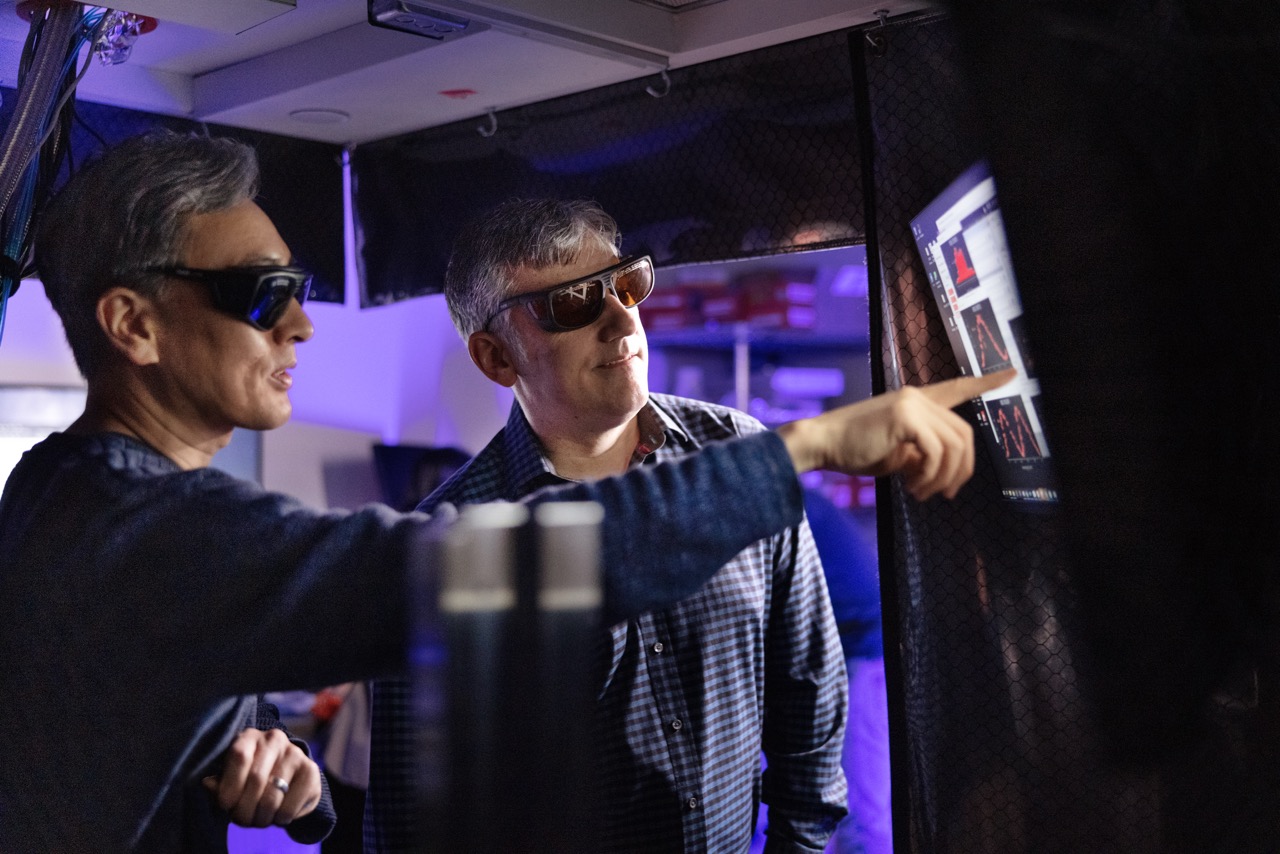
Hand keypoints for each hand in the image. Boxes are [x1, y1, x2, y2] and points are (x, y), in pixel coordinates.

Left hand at [202, 727, 321, 827]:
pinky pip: (291, 805)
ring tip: (259, 820)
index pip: (239, 756)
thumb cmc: (249, 780)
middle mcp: (274, 739)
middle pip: (256, 779)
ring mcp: (295, 753)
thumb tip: (207, 783)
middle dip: (244, 809)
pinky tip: (277, 815)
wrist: (287, 780)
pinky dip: (280, 818)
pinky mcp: (311, 770)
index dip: (230, 786)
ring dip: (262, 817)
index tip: (226, 805)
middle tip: (242, 821)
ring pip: (273, 796)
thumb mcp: (231, 779)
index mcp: (249, 737)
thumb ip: (219, 783)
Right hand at [775, 369, 1015, 500]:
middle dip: (961, 470)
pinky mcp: (905, 416)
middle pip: (964, 434)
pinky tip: (913, 486)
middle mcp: (918, 396)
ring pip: (954, 445)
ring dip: (943, 478)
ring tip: (923, 493)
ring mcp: (912, 403)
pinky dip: (930, 475)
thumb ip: (921, 452)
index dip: (986, 382)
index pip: (957, 387)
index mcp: (916, 400)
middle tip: (944, 494)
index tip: (1012, 372)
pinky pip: (937, 451)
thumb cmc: (854, 449)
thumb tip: (939, 469)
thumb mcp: (897, 452)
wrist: (823, 443)